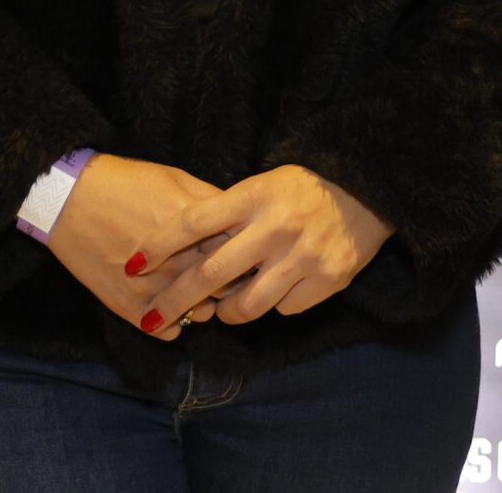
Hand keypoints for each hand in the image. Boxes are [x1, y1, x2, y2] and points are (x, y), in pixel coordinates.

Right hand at [44, 154, 240, 338]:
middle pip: (224, 287)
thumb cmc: (124, 183)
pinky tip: (167, 303)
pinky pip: (170, 332)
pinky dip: (173, 322)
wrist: (68, 199)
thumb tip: (238, 221)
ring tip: (191, 289)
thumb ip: (212, 201)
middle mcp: (181, 263)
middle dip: (228, 282)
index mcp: (197, 230)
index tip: (241, 254)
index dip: (243, 256)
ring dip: (201, 304)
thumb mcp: (176, 178)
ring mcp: (156, 290)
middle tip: (222, 275)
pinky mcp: (130, 309)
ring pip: (200, 314)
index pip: (240, 255)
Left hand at [128, 164, 396, 330]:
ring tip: (221, 312)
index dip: (159, 245)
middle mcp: (274, 227)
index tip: (132, 264)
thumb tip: (187, 251)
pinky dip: (273, 305)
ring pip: (246, 305)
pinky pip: (284, 309)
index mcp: (254, 196)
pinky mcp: (327, 280)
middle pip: (212, 273)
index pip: (194, 222)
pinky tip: (275, 291)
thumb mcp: (262, 185)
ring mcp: (302, 257)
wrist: (369, 188)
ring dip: (226, 313)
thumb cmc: (302, 188)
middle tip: (153, 316)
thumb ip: (229, 214)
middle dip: (175, 299)